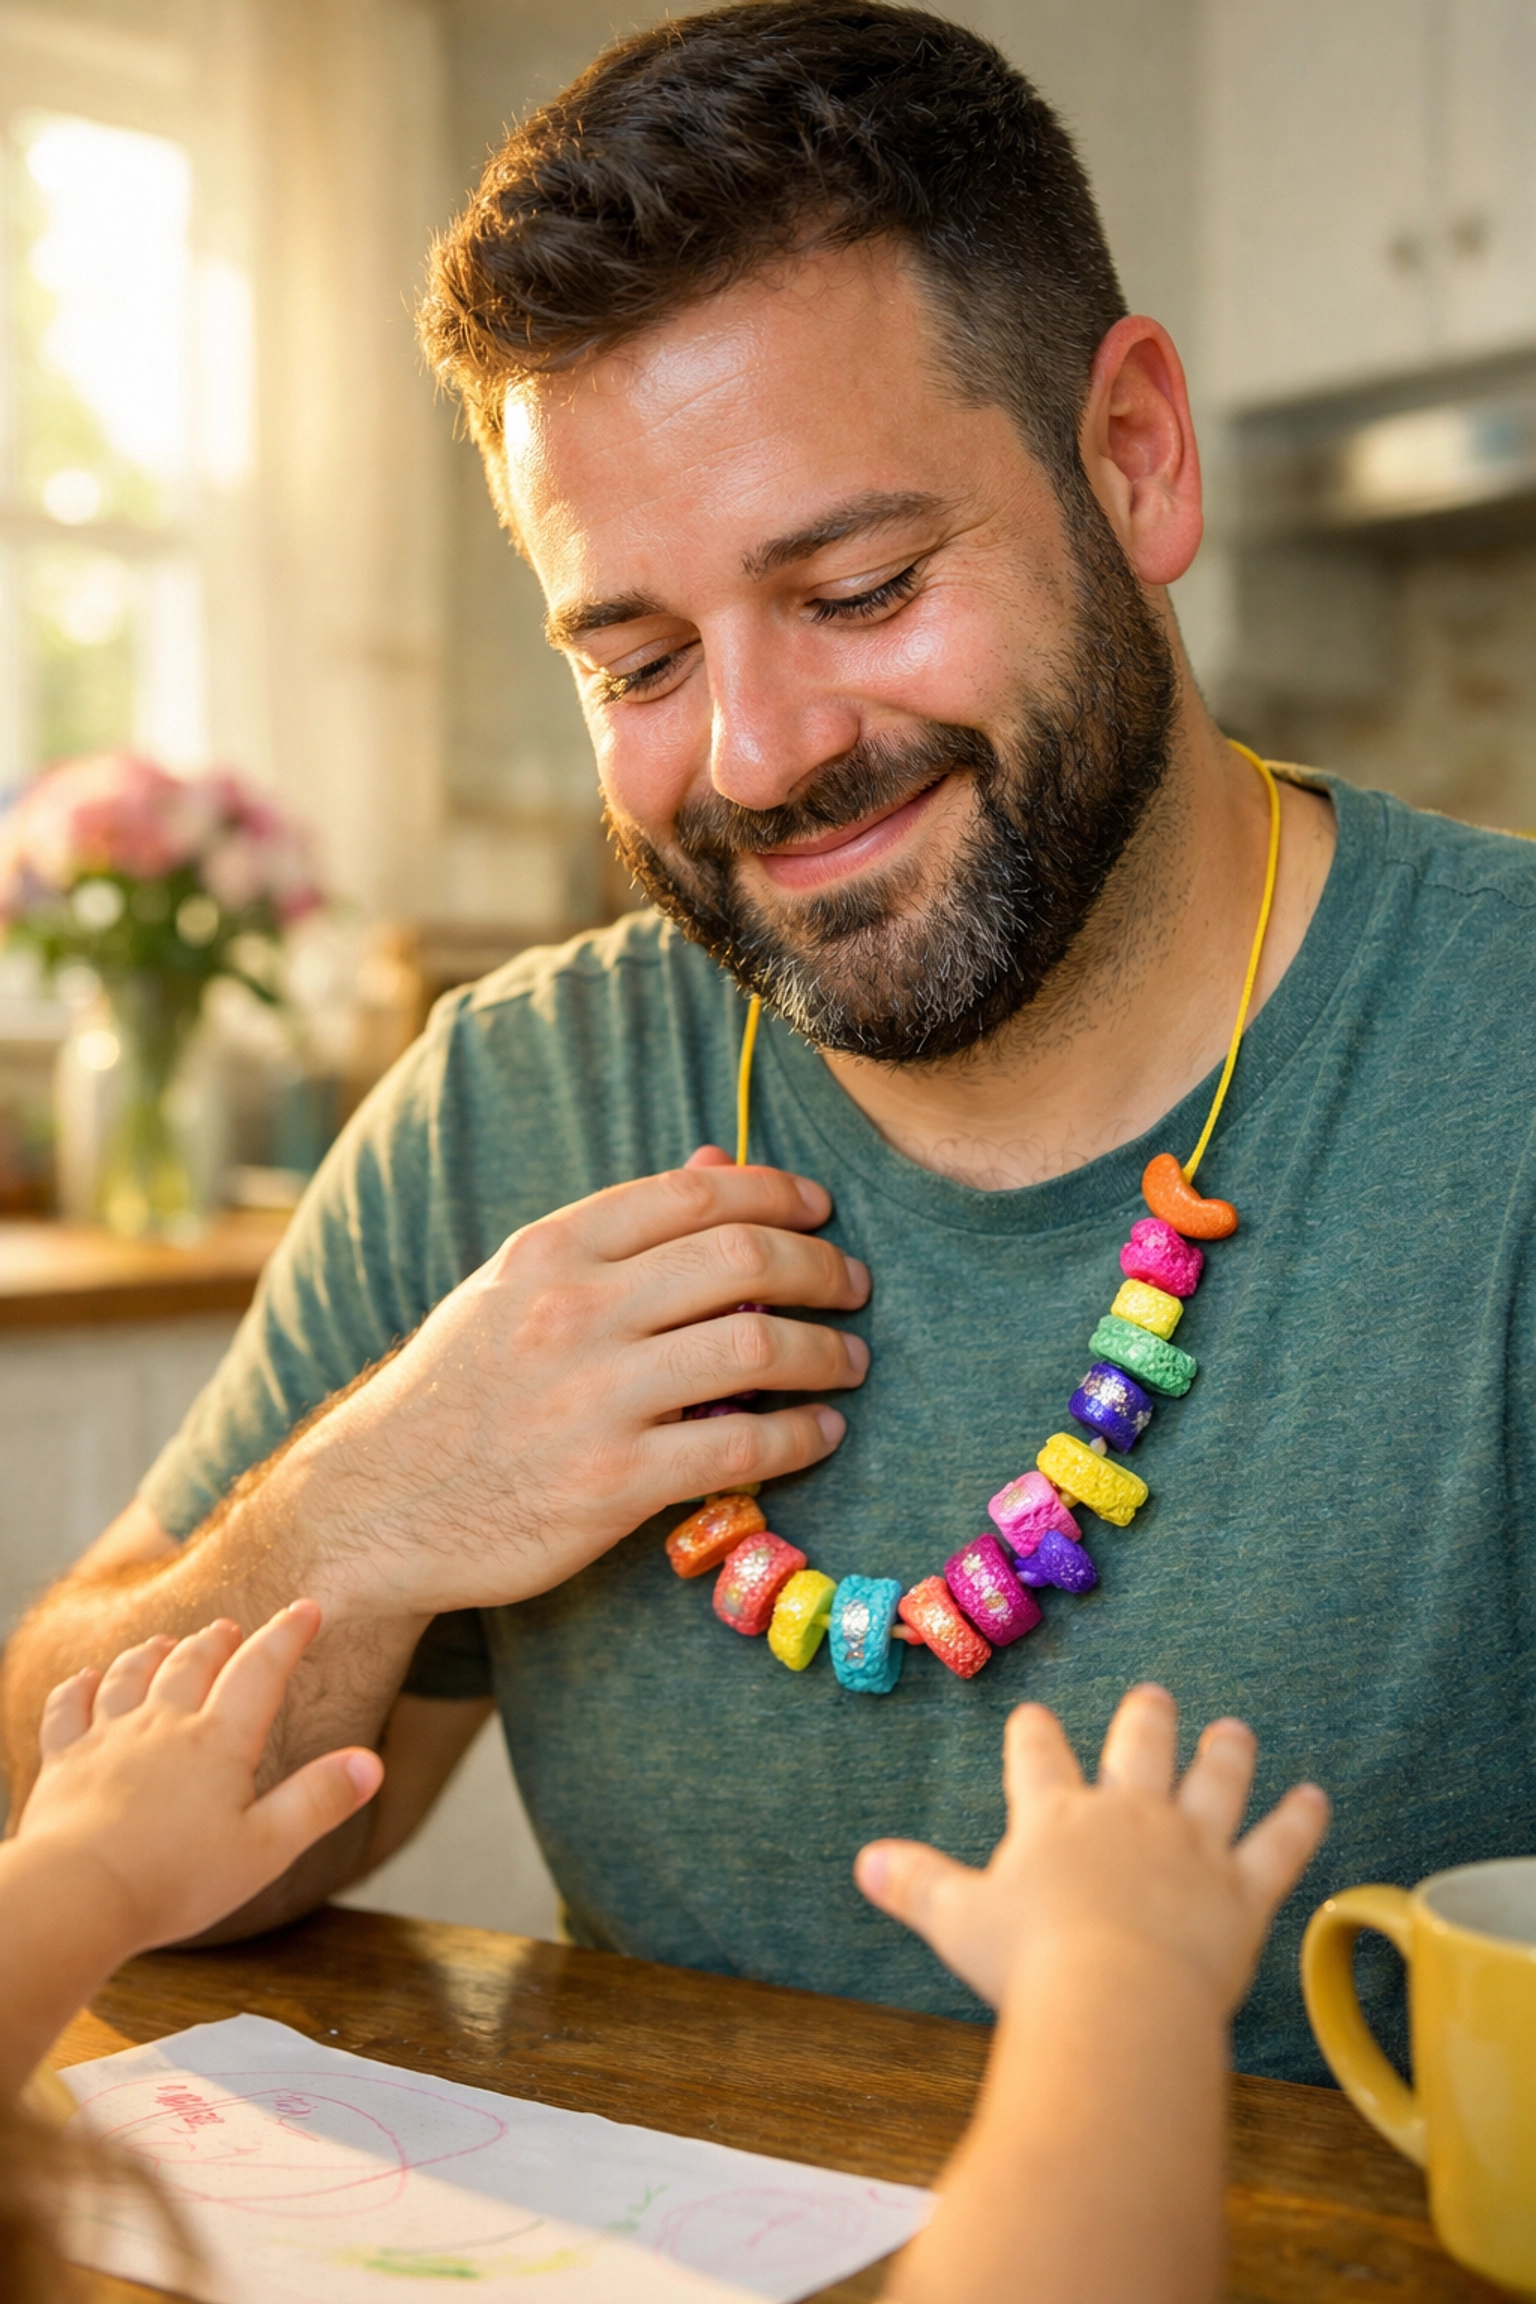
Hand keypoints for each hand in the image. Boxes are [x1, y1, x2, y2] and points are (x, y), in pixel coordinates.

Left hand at [14, 1601, 382, 1956]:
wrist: (76, 1895)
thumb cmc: (173, 1880)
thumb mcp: (266, 1850)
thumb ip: (318, 1801)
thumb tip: (371, 1763)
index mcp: (217, 1742)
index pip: (260, 1671)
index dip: (287, 1635)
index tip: (306, 1610)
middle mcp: (162, 1725)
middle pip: (191, 1663)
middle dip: (217, 1642)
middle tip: (231, 1630)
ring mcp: (108, 1738)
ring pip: (131, 1675)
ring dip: (152, 1653)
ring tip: (165, 1643)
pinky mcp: (64, 1761)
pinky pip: (68, 1708)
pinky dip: (79, 1686)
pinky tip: (85, 1679)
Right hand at [304, 1160, 870, 1612]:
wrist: (375, 1505)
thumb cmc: (456, 1391)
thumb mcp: (514, 1288)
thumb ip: (617, 1231)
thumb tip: (718, 1159)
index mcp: (551, 1251)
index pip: (696, 1193)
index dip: (776, 1193)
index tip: (818, 1211)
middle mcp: (574, 1312)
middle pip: (742, 1260)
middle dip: (820, 1268)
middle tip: (852, 1286)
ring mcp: (593, 1398)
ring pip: (755, 1349)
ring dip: (828, 1352)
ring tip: (850, 1362)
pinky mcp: (612, 1484)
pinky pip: (740, 1446)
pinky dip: (800, 1436)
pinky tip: (821, 1433)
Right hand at [856, 1683, 1328, 2014]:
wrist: (1115, 1999)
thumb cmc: (1029, 1964)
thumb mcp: (958, 1921)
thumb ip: (917, 1886)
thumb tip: (864, 1861)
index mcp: (1054, 1817)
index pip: (1038, 1756)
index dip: (1034, 1734)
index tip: (1034, 1716)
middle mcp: (1127, 1814)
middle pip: (1138, 1748)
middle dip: (1146, 1719)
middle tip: (1155, 1696)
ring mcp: (1191, 1846)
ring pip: (1214, 1782)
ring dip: (1225, 1753)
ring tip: (1235, 1730)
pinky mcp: (1242, 1891)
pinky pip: (1279, 1846)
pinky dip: (1299, 1821)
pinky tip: (1315, 1798)